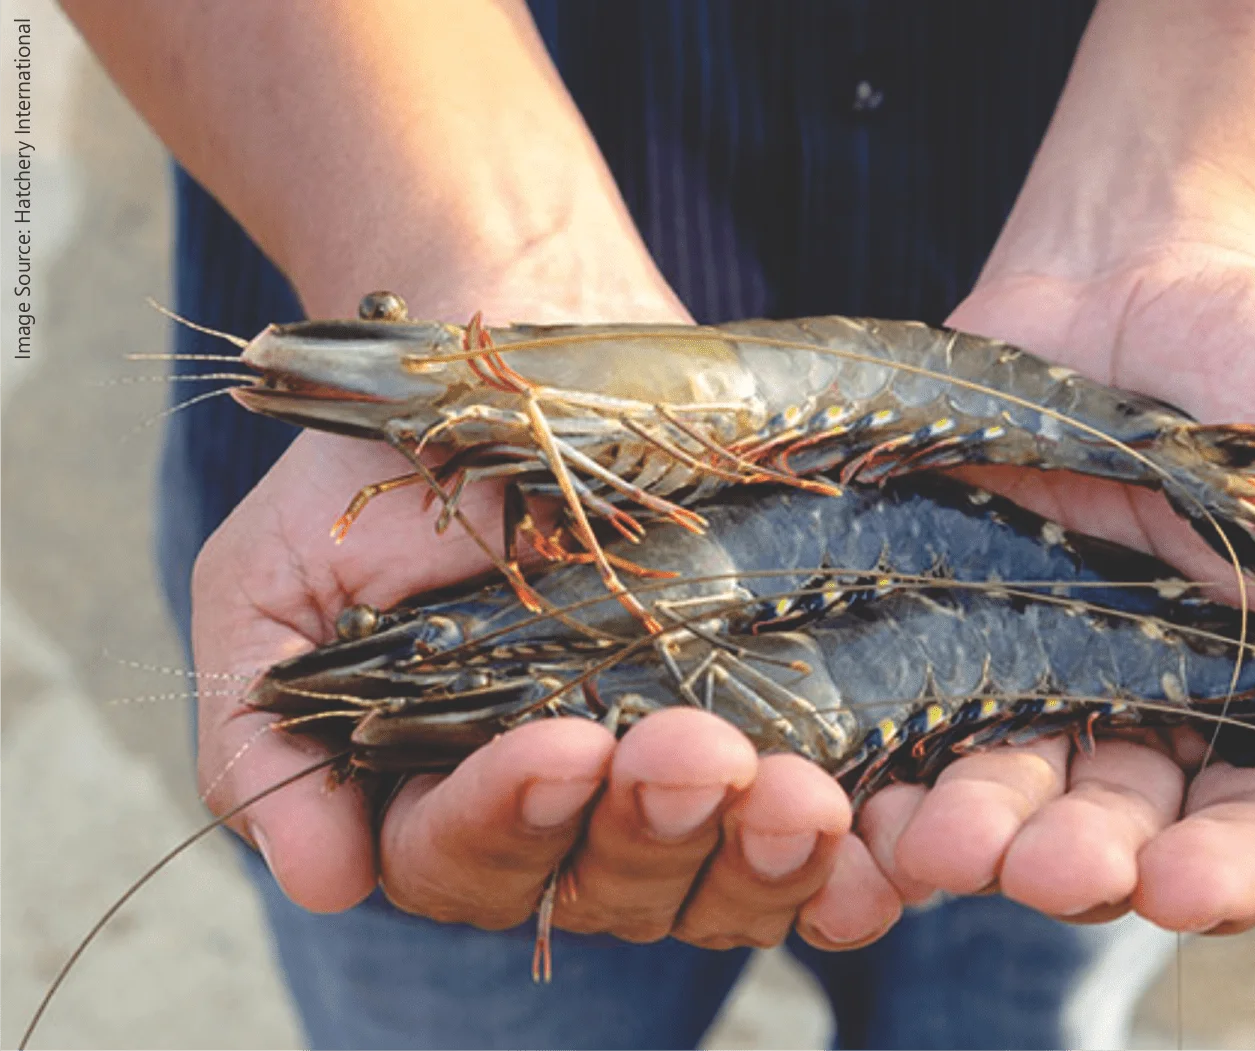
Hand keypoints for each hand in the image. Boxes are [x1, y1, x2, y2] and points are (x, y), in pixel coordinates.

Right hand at [193, 270, 903, 952]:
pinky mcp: (770, 733)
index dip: (506, 819)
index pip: (461, 859)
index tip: (556, 741)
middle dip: (651, 833)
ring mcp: (675, 782)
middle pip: (607, 890)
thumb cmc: (387, 466)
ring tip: (797, 792)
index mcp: (438, 792)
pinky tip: (865, 832)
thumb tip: (315, 879)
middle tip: (700, 752)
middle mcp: (565, 812)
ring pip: (717, 882)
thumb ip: (264, 723)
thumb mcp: (276, 578)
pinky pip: (809, 843)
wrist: (529, 352)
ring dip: (758, 854)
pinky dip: (837, 862)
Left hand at [857, 242, 1254, 932]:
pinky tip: (858, 789)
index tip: (1180, 885)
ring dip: (972, 828)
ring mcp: (1036, 666)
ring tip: (936, 843)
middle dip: (1081, 861)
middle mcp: (1147, 712)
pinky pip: (907, 700)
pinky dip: (884, 754)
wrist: (1151, 271)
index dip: (1225, 869)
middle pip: (1114, 829)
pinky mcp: (943, 612)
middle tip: (1045, 868)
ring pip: (1004, 782)